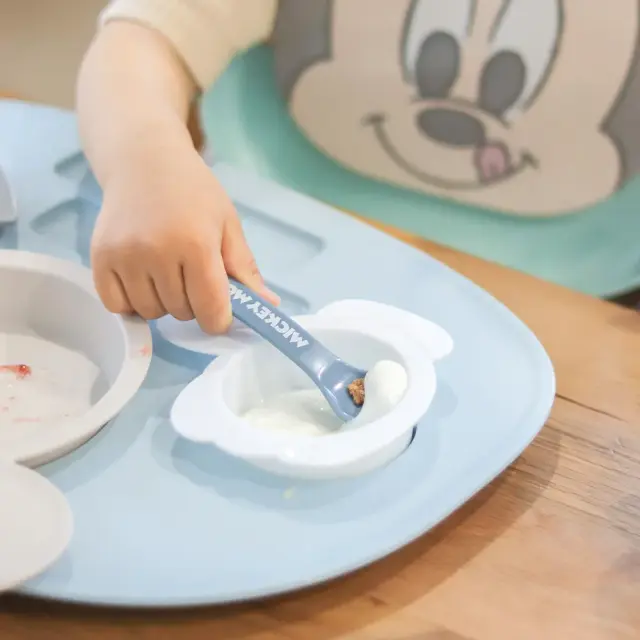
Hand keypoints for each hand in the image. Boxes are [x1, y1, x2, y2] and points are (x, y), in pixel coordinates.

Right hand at [91, 148, 278, 332]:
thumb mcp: (227, 224)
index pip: (210, 309)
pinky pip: (118, 306)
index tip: (220, 310)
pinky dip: (133, 302)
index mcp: (196, 245)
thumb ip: (245, 268)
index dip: (219, 319)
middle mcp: (157, 253)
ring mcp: (124, 257)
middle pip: (181, 313)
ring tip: (166, 272)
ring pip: (150, 312)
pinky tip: (143, 279)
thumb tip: (269, 305)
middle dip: (192, 304)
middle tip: (191, 274)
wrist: (143, 160)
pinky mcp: (99, 259)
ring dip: (163, 303)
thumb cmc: (194, 192)